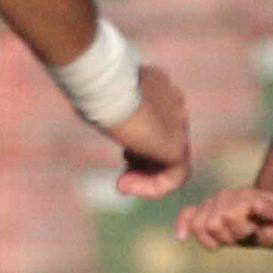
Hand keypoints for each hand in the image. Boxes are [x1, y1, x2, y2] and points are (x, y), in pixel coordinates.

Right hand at [99, 64, 192, 198]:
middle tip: (124, 176)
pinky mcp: (177, 146)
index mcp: (161, 90)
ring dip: (146, 179)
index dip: (140, 144)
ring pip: (171, 162)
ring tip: (122, 185)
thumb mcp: (102, 97)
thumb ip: (110, 107)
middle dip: (144, 164)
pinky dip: (153, 187)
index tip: (124, 156)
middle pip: (165, 144)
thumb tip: (93, 110)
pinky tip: (125, 186)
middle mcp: (175, 107)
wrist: (108, 85)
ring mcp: (179, 127)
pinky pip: (176, 177)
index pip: (158, 123)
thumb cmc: (95, 85)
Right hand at [175, 186, 272, 250]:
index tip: (254, 230)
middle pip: (212, 225)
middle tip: (244, 234)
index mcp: (245, 196)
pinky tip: (182, 238)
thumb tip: (253, 205)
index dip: (243, 231)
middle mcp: (226, 195)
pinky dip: (183, 226)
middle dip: (229, 237)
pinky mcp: (203, 210)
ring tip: (231, 238)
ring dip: (214, 239)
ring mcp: (213, 202)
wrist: (272, 216)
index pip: (230, 217)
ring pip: (199, 226)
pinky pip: (186, 215)